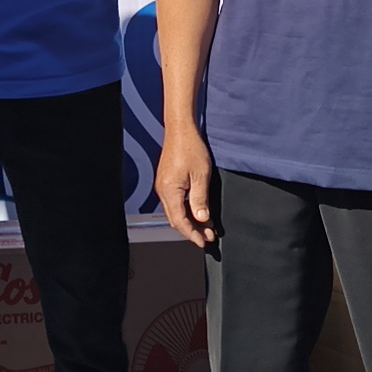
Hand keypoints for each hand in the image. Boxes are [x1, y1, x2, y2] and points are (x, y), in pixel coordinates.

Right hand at [156, 126, 215, 247]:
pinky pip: (174, 203)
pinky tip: (198, 211)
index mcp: (170, 191)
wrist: (180, 130)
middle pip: (175, 219)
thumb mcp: (201, 175)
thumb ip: (200, 200)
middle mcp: (162, 191)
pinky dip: (186, 210)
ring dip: (190, 221)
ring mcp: (163, 186)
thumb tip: (202, 220)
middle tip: (208, 237)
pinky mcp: (166, 181)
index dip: (192, 234)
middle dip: (192, 230)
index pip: (180, 221)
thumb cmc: (191, 148)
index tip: (204, 242)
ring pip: (175, 212)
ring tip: (207, 226)